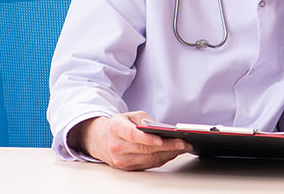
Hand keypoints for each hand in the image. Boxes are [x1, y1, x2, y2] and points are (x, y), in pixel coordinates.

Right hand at [69, 111, 190, 170]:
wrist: (100, 139)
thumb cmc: (119, 125)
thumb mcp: (130, 115)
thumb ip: (145, 120)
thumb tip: (163, 129)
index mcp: (116, 129)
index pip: (132, 135)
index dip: (147, 139)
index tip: (161, 139)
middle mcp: (117, 146)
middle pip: (145, 149)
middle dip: (167, 147)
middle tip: (183, 143)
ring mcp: (121, 160)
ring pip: (148, 159)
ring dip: (169, 154)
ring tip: (183, 148)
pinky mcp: (126, 168)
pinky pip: (148, 165)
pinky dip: (162, 159)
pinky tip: (173, 153)